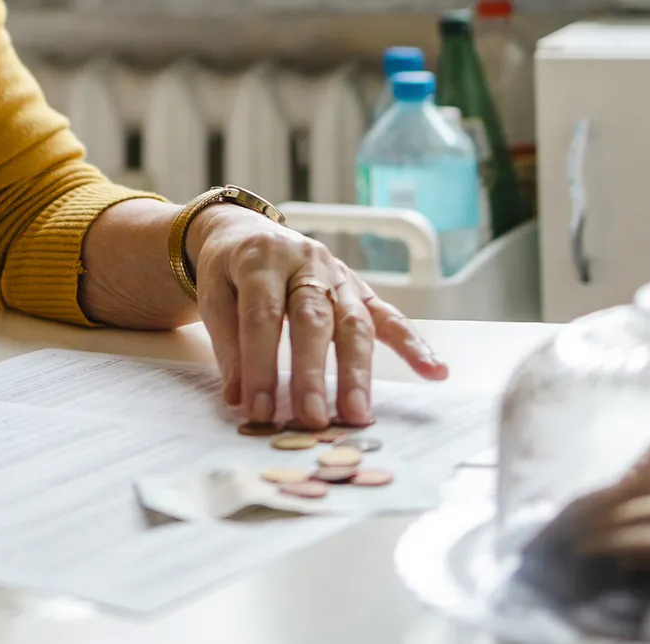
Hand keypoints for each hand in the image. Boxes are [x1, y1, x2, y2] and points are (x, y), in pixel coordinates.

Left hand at [186, 207, 449, 428]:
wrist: (249, 232)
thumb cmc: (230, 273)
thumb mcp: (214, 297)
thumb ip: (228, 346)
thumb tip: (240, 401)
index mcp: (262, 260)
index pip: (263, 316)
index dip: (260, 364)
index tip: (258, 409)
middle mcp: (307, 263)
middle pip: (313, 319)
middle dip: (313, 372)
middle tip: (313, 417)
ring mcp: (339, 276)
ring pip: (354, 323)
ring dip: (358, 372)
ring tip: (358, 414)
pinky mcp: (360, 290)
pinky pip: (390, 317)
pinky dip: (414, 345)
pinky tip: (435, 372)